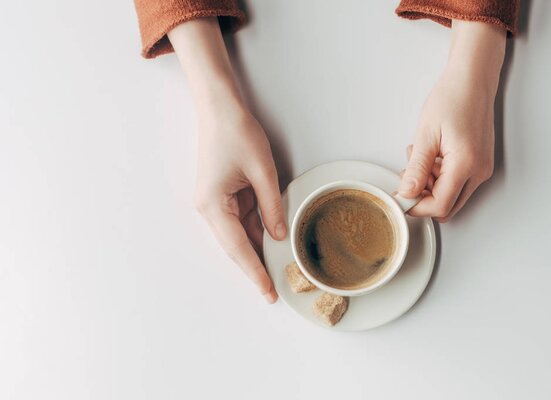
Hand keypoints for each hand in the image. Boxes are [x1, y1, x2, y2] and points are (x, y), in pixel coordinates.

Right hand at [195, 104, 284, 303]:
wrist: (220, 108)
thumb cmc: (236, 133)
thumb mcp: (262, 171)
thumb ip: (272, 207)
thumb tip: (279, 235)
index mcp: (213, 205)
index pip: (238, 247)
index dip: (255, 271)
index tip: (268, 292)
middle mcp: (210, 209)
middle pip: (236, 246)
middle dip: (256, 266)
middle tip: (275, 290)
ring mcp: (215, 203)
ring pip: (239, 235)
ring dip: (258, 250)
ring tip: (279, 270)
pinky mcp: (224, 196)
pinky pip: (242, 220)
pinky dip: (257, 232)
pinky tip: (273, 243)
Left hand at [398, 21, 506, 221]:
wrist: (472, 80)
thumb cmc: (452, 98)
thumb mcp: (426, 135)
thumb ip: (416, 168)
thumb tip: (407, 193)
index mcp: (466, 164)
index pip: (439, 205)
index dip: (416, 206)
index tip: (400, 197)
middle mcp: (479, 171)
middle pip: (447, 207)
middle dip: (424, 198)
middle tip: (409, 175)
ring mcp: (482, 169)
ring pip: (452, 197)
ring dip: (431, 186)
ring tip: (420, 158)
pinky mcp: (480, 164)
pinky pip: (458, 184)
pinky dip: (441, 178)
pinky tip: (432, 157)